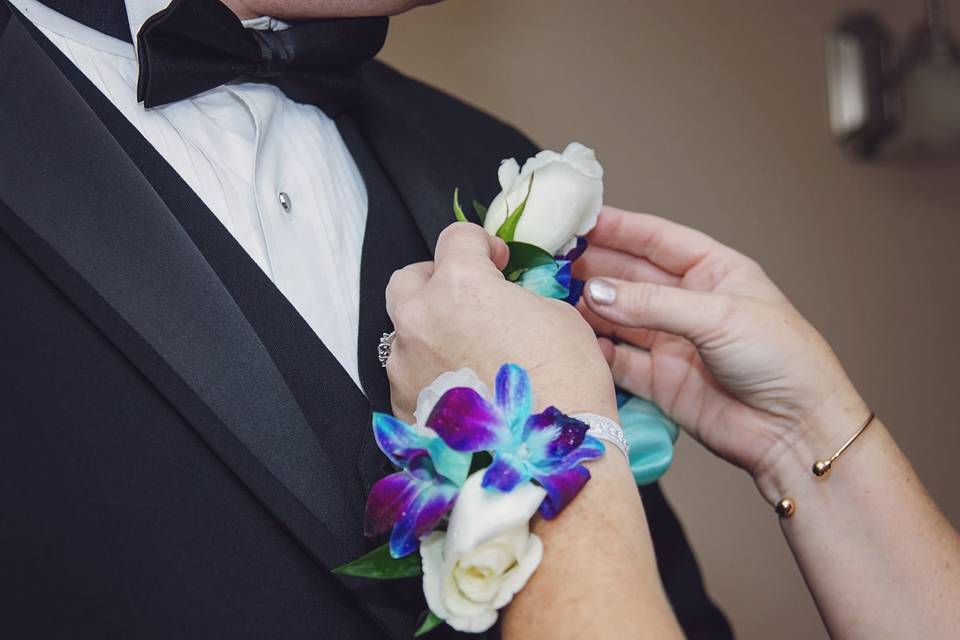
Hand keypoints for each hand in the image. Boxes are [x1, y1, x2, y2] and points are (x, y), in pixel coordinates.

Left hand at [384, 222, 616, 424]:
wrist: (547, 457)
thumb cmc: (565, 381)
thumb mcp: (557, 316)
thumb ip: (517, 297)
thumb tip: (505, 300)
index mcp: (458, 285)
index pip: (456, 238)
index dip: (481, 245)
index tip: (497, 262)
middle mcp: (419, 320)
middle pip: (409, 280)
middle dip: (437, 282)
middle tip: (470, 300)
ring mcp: (404, 366)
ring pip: (406, 333)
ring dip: (432, 333)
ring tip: (469, 356)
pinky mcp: (402, 406)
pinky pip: (410, 376)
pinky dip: (432, 376)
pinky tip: (465, 393)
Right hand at [575, 207, 867, 497]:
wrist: (795, 432)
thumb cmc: (781, 359)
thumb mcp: (718, 316)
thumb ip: (653, 303)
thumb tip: (596, 291)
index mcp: (713, 271)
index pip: (656, 239)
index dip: (618, 228)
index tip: (577, 220)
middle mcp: (688, 302)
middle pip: (630, 276)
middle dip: (593, 266)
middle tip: (551, 260)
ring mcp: (672, 341)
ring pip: (619, 316)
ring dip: (588, 307)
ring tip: (551, 296)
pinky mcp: (659, 381)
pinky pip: (618, 359)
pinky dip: (595, 349)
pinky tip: (573, 338)